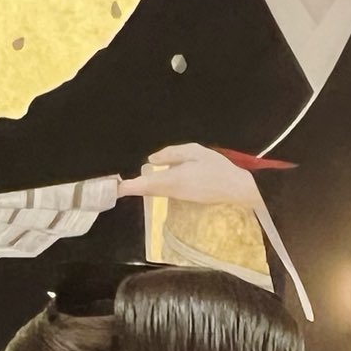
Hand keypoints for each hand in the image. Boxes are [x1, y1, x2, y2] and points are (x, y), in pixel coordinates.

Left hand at [116, 143, 262, 210]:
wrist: (236, 188)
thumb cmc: (217, 168)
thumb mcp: (194, 152)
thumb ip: (172, 154)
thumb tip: (152, 160)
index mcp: (174, 179)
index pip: (146, 184)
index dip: (130, 186)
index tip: (115, 187)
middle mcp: (173, 191)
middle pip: (147, 190)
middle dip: (131, 187)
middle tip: (114, 184)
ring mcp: (178, 196)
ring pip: (154, 191)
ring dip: (140, 187)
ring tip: (126, 181)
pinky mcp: (184, 198)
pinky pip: (163, 191)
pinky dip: (152, 187)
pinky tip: (147, 180)